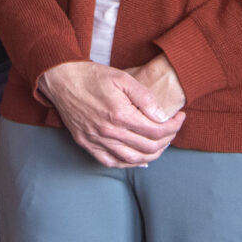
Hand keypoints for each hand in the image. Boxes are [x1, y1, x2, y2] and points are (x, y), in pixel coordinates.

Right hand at [38, 59, 184, 168]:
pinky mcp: (87, 144)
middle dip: (167, 139)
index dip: (174, 126)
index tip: (179, 117)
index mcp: (120, 115)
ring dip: (152, 155)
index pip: (157, 131)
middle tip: (172, 129)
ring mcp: (96, 141)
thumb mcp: (123, 78)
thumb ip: (145, 98)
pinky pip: (111, 162)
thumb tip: (162, 117)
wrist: (61, 80)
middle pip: (148, 147)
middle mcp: (108, 132)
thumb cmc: (92, 77)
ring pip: (132, 159)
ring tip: (161, 144)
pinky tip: (139, 158)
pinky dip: (128, 164)